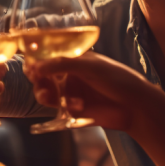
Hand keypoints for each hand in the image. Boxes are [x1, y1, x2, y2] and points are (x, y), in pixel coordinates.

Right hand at [25, 51, 159, 131]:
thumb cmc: (117, 78)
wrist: (135, 106)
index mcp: (74, 58)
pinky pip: (58, 108)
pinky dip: (62, 105)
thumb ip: (61, 64)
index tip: (29, 64)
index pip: (49, 55)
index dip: (36, 59)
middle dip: (36, 77)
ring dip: (43, 93)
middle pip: (42, 74)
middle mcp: (69, 73)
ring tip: (48, 96)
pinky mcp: (73, 110)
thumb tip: (35, 66)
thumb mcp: (89, 66)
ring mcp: (70, 92)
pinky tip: (77, 105)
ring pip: (46, 92)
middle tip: (35, 79)